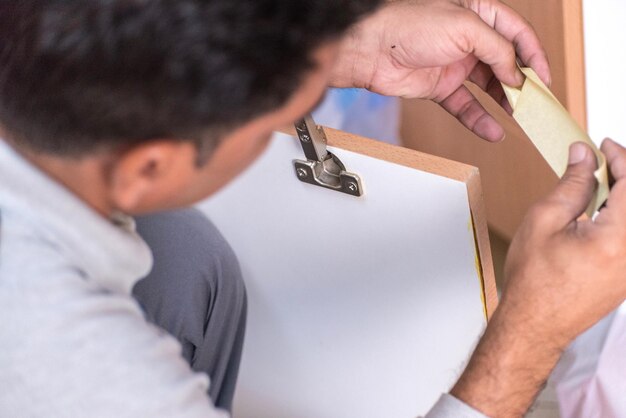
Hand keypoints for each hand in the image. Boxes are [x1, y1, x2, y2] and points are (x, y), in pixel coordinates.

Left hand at [330, 0, 549, 141]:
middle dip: (522, 83)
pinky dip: (479, 119)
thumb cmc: (410, 25)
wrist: (372, 49)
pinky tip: (493, 130)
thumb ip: (497, 49)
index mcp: (479, 14)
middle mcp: (469, 39)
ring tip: (520, 119)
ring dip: (504, 103)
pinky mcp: (439, 87)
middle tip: (536, 103)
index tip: (545, 79)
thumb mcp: (465, 27)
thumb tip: (517, 74)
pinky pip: (465, 105)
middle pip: (505, 62)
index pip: (518, 33)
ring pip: (487, 87)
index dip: (535, 55)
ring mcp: (454, 64)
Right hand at [451, 140, 625, 416]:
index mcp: (617, 239)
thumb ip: (571, 185)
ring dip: (624, 196)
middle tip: (605, 160)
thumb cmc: (534, 280)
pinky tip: (603, 210)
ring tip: (601, 184)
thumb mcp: (544, 221)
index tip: (604, 146)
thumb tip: (584, 156)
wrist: (534, 323)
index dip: (620, 157)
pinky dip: (622, 215)